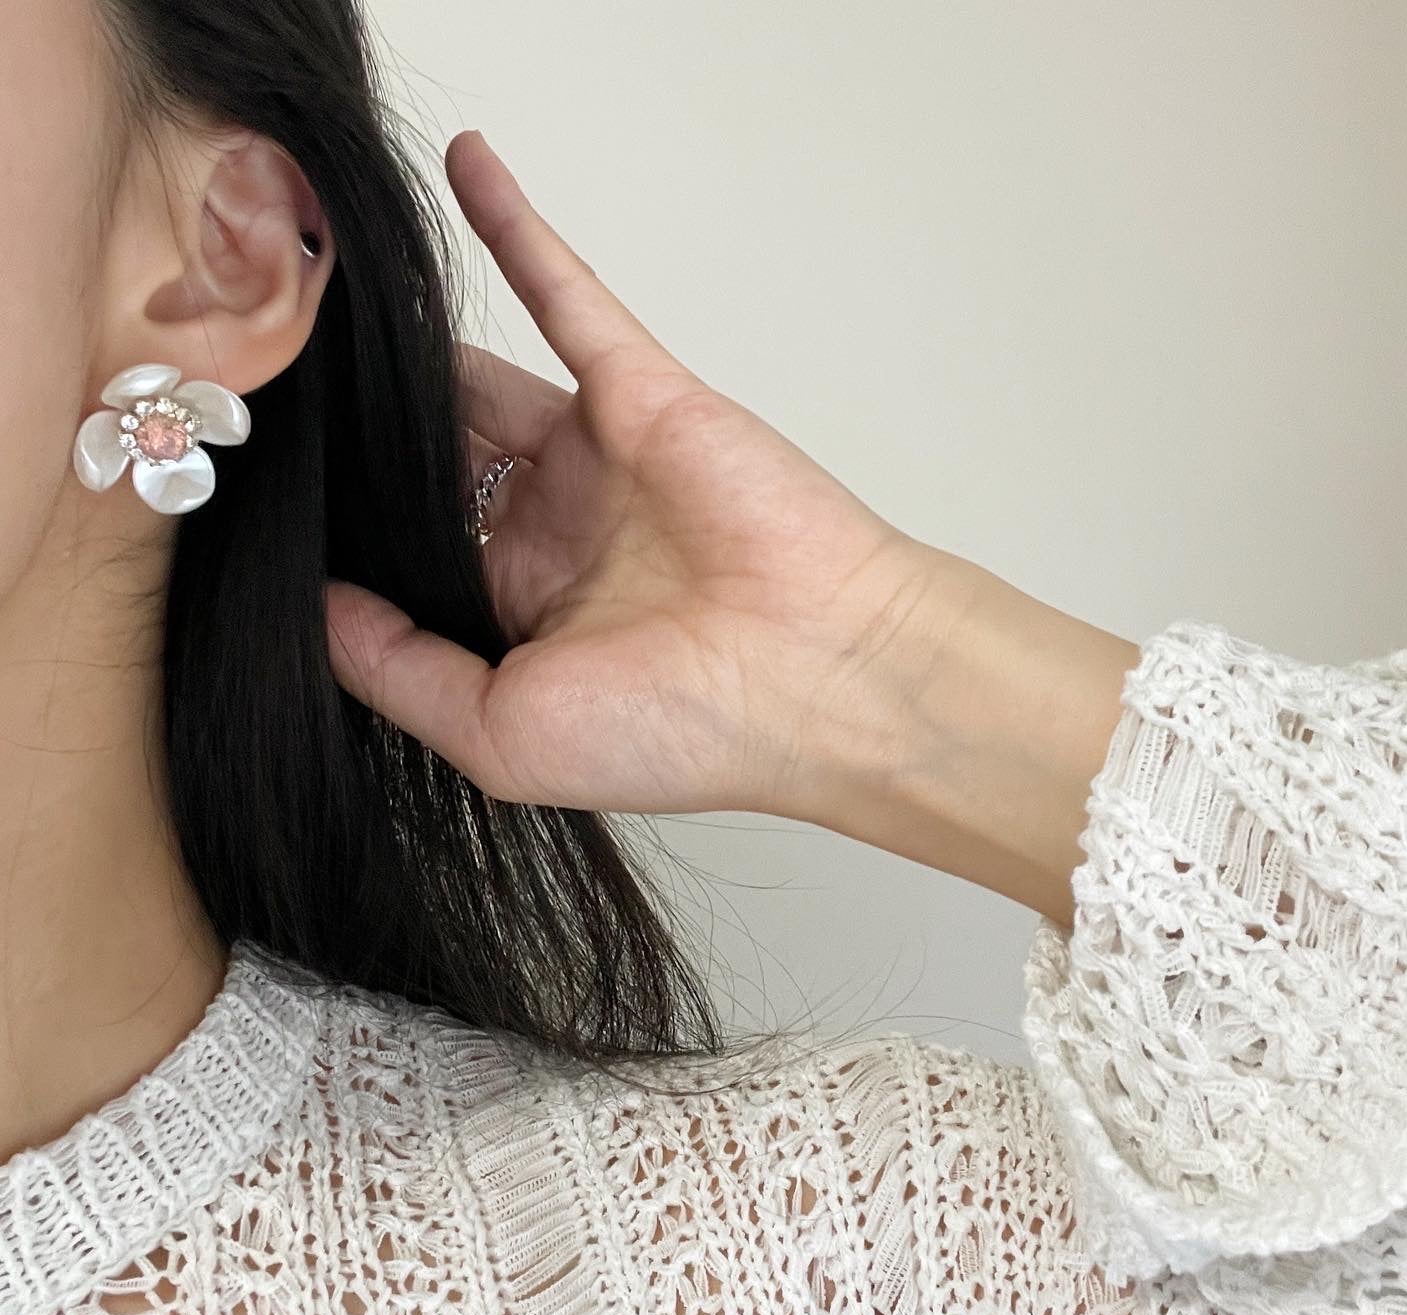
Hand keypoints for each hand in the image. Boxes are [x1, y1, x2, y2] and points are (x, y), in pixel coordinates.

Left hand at [325, 130, 975, 819]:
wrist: (821, 671)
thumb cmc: (682, 728)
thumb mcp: (503, 737)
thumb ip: (401, 671)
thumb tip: (314, 614)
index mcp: (528, 614)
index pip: (417, 551)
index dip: (351, 526)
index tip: (270, 498)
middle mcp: (559, 532)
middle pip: (438, 461)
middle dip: (368, 436)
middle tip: (283, 391)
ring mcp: (599, 457)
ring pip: (483, 380)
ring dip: (412, 347)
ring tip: (324, 299)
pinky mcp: (639, 393)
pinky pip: (567, 297)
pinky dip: (518, 233)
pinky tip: (464, 171)